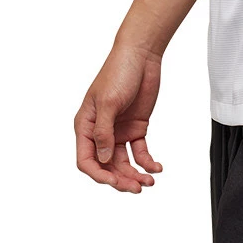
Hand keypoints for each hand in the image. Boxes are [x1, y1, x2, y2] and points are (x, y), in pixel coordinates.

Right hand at [74, 44, 164, 192]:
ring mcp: (118, 130)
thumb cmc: (119, 71)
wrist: (141, 54)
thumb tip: (101, 159)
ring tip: (149, 181)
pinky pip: (139, 151)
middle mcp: (101, 131)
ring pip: (123, 162)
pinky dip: (147, 161)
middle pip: (106, 165)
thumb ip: (104, 132)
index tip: (114, 182)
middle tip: (136, 187)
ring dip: (134, 174)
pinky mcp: (135, 127)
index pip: (86, 160)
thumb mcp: (109, 102)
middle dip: (120, 179)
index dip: (98, 174)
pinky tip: (156, 167)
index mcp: (86, 125)